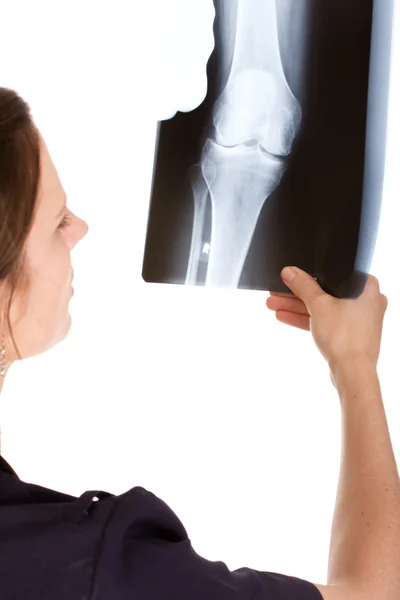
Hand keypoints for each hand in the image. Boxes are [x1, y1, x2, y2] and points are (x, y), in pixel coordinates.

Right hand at [266, 267, 387, 387]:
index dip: (307, 275)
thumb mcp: (319, 305)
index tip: (290, 277)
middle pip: (325, 292)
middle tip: (277, 292)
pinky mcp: (349, 334)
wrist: (352, 372)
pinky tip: (285, 316)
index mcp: (366, 287)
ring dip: (297, 307)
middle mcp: (366, 301)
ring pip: (323, 308)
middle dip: (297, 294)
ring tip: (274, 304)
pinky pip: (325, 321)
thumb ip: (303, 286)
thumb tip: (290, 272)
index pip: (331, 274)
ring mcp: (358, 319)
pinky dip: (307, 319)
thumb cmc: (346, 338)